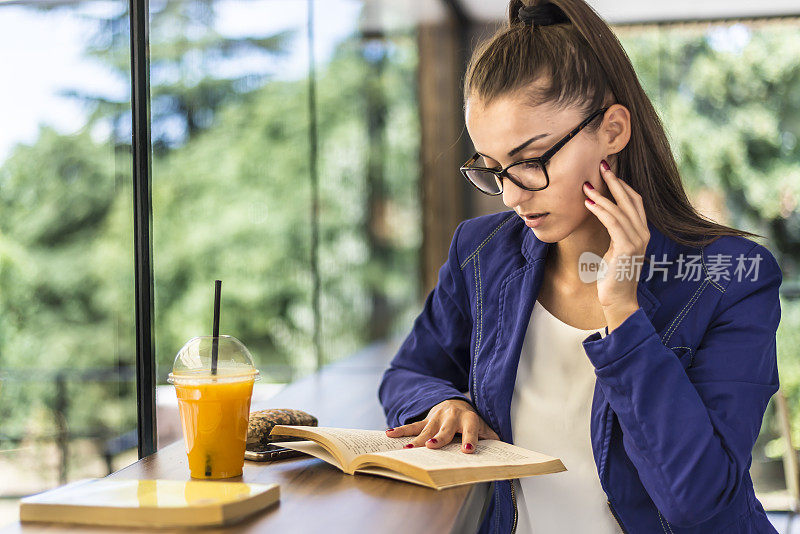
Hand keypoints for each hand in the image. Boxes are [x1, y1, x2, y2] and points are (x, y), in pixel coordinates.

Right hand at [385, 398, 499, 452]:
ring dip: (417, 439)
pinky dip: (401, 430)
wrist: (456, 402)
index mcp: (468, 418)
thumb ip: (491, 436)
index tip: (468, 450)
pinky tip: (390, 434)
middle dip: (439, 438)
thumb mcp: (483, 425)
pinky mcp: (425, 420)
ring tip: (409, 449)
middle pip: (445, 429)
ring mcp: (436, 418)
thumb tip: (503, 447)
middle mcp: (452, 416)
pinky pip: (413, 426)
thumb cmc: (470, 420)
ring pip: (426, 429)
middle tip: (433, 446)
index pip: (471, 428)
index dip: (471, 439)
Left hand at [582, 159, 649, 329]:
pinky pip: (613, 223)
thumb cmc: (612, 276)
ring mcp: (637, 241)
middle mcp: (643, 234)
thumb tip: (601, 214)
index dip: (622, 185)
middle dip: (615, 181)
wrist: (618, 300)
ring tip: (586, 185)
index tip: (607, 171)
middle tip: (601, 165)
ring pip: (620, 210)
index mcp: (641, 232)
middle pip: (631, 199)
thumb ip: (613, 232)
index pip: (635, 201)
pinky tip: (589, 203)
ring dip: (602, 195)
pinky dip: (601, 211)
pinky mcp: (627, 249)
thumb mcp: (613, 249)